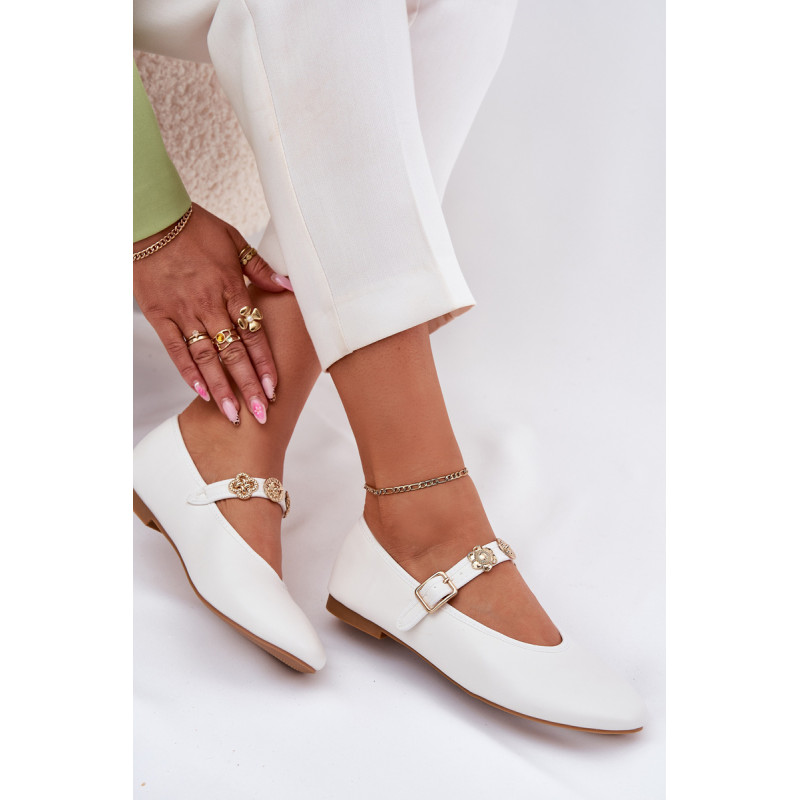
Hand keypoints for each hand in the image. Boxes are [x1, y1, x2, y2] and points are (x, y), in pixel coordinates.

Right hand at [133, 204, 292, 423]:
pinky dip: (188, 372)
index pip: (253, 333)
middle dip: (248, 385)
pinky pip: (176, 349)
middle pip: (233, 353)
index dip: (264, 363)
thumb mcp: (233, 241)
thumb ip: (260, 268)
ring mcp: (183, 312)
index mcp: (231, 287)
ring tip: (233, 414)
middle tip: (260, 414)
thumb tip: (288, 285)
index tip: (275, 388)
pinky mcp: (159, 315)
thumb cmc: (194, 228)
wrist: (150, 218)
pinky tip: (202, 392)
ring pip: (206, 357)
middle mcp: (209, 305)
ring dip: (221, 388)